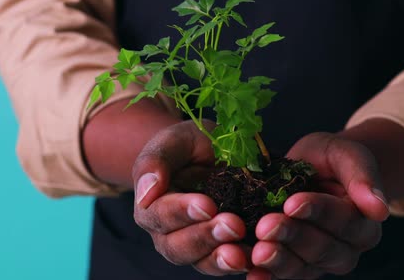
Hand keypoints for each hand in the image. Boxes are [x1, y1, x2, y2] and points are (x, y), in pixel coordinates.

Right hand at [132, 121, 250, 275]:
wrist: (213, 151)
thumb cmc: (187, 145)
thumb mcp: (172, 141)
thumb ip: (155, 161)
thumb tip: (147, 191)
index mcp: (151, 207)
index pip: (160, 216)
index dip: (182, 212)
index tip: (207, 205)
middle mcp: (169, 233)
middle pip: (179, 247)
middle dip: (206, 237)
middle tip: (233, 225)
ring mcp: (196, 245)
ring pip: (202, 261)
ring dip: (222, 259)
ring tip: (242, 254)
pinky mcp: (222, 248)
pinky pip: (229, 262)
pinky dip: (243, 262)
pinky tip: (256, 257)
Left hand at [248, 132, 389, 279]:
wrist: (312, 170)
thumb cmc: (331, 160)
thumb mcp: (346, 154)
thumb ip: (362, 176)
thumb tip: (380, 209)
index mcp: (364, 223)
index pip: (343, 220)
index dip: (317, 211)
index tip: (292, 202)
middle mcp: (346, 249)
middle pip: (321, 247)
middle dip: (292, 236)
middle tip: (265, 225)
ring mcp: (319, 263)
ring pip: (301, 267)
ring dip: (278, 260)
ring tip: (257, 251)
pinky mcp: (296, 268)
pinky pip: (283, 276)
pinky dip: (268, 277)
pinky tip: (253, 273)